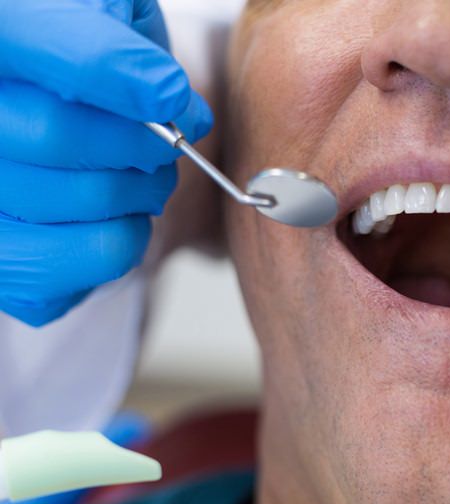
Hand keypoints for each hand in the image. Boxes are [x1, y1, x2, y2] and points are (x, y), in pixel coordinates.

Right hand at [0, 0, 211, 325]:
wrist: (64, 106)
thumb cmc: (90, 49)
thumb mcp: (111, 11)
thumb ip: (123, 26)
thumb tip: (161, 92)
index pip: (34, 44)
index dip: (109, 70)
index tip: (171, 92)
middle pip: (55, 134)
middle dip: (141, 142)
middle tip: (171, 140)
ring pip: (71, 201)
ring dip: (142, 191)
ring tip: (151, 174)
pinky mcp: (0, 264)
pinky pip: (67, 269)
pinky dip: (122, 243)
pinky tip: (123, 215)